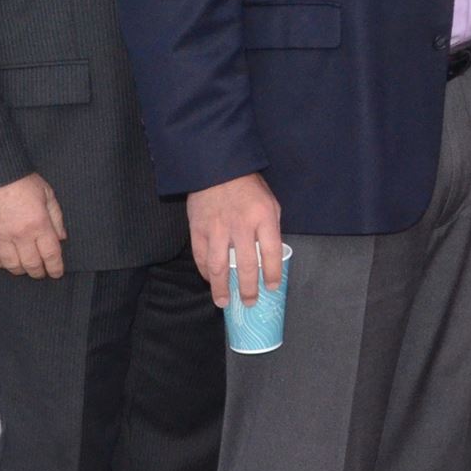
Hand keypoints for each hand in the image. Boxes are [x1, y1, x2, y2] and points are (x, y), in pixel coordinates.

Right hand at [0, 172, 67, 277]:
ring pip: (12, 265)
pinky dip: (0, 264)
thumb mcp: (47, 194)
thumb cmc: (22, 181)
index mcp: (39, 224)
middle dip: (39, 272)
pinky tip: (5, 263)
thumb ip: (56, 218)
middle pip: (32, 264)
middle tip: (41, 274)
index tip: (57, 273)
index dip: (55, 267)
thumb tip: (61, 238)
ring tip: (25, 269)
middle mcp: (20, 235)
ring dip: (20, 270)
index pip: (51, 254)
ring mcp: (0, 237)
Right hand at [186, 172, 282, 305]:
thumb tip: (270, 254)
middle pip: (246, 265)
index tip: (272, 287)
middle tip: (249, 302)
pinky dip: (205, 272)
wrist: (216, 167)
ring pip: (219, 267)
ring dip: (221, 288)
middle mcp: (241, 226)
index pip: (271, 252)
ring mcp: (217, 229)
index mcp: (263, 217)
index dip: (272, 273)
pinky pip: (201, 257)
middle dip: (248, 289)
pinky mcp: (198, 229)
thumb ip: (270, 227)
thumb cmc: (248, 186)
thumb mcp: (269, 202)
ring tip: (224, 302)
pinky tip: (210, 280)